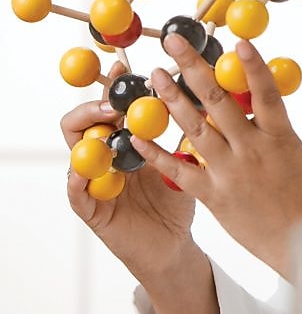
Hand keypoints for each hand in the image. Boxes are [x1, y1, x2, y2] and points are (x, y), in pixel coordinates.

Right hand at [63, 61, 199, 282]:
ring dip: (88, 134)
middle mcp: (107, 157)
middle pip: (87, 121)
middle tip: (117, 100)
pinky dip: (79, 178)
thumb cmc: (182, 200)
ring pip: (76, 151)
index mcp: (128, 142)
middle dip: (98, 104)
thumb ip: (189, 131)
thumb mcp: (187, 161)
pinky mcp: (91, 210)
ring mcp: (95, 182)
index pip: (115, 106)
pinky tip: (86, 170)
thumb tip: (213, 94)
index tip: (127, 67)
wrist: (175, 245)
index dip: (117, 86)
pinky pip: (76, 192)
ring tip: (106, 123)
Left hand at [132, 34, 301, 279]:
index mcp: (280, 136)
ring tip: (153, 75)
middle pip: (217, 100)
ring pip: (193, 127)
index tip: (236, 40)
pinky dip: (157, 152)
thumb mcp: (293, 153)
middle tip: (174, 41)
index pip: (264, 91)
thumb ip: (267, 128)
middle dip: (192, 67)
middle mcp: (252, 149)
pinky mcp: (214, 196)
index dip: (251, 65)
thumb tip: (245, 101)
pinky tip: (139, 135)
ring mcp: (231, 172)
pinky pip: (179, 169)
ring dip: (171, 98)